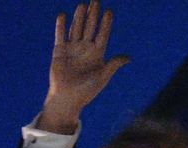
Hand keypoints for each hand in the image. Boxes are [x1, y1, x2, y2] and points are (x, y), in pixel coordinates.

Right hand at [39, 1, 129, 133]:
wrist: (68, 99)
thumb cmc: (87, 91)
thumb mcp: (103, 77)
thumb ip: (113, 64)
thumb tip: (128, 57)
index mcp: (97, 55)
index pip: (102, 35)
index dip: (106, 24)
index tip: (109, 12)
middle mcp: (85, 49)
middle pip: (90, 28)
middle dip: (93, 15)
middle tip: (96, 1)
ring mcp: (72, 49)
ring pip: (76, 29)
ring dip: (79, 17)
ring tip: (82, 5)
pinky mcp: (59, 51)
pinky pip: (60, 35)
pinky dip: (60, 26)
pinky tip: (62, 15)